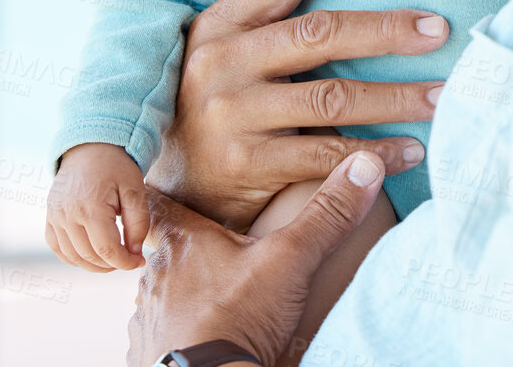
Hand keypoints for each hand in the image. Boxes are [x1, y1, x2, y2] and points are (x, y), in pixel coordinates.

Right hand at [47, 142, 148, 271]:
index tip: (139, 262)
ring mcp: (55, 217)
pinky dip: (74, 258)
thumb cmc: (117, 167)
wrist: (90, 147)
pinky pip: (58, 248)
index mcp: (91, 208)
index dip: (125, 262)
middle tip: (129, 259)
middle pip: (90, 256)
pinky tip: (92, 255)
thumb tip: (134, 254)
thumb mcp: (136, 190)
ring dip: (94, 265)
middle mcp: (68, 215)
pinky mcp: (50, 217)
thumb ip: (138, 224)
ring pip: (73, 257)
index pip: (107, 250)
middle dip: (112, 264)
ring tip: (113, 258)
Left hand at [128, 152, 386, 366]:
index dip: (165, 195)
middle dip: (187, 249)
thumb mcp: (291, 260)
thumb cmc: (238, 318)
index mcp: (184, 242)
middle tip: (215, 250)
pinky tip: (203, 335)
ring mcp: (148, 318)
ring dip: (181, 291)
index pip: (159, 203)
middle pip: (164, 250)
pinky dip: (179, 329)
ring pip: (161, 292)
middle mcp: (156, 276)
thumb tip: (364, 165)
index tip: (171, 188)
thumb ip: (326, 214)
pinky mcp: (150, 352)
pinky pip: (160, 332)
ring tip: (213, 297)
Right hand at [147, 0, 449, 229]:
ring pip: (333, 98)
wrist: (173, 194)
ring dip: (397, 98)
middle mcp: (221, 62)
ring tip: (442, 98)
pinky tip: (411, 151)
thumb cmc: (223, 108)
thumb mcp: (231, 56)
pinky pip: (326, 155)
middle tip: (439, 30)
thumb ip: (277, 25)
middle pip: (320, 34)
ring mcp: (230, 114)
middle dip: (387, 31)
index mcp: (220, 23)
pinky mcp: (244, 164)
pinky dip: (376, 154)